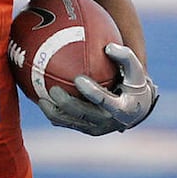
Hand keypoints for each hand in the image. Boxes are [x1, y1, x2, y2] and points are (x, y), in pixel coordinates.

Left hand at [37, 43, 158, 135]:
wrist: (135, 109)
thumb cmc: (133, 83)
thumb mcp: (136, 70)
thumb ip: (125, 57)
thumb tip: (108, 47)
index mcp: (122, 109)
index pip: (104, 101)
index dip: (91, 92)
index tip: (78, 79)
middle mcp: (107, 122)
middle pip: (82, 114)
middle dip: (66, 104)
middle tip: (53, 89)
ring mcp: (95, 129)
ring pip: (70, 122)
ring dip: (54, 112)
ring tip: (40, 100)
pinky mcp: (85, 130)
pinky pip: (65, 123)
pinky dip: (53, 114)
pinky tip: (41, 101)